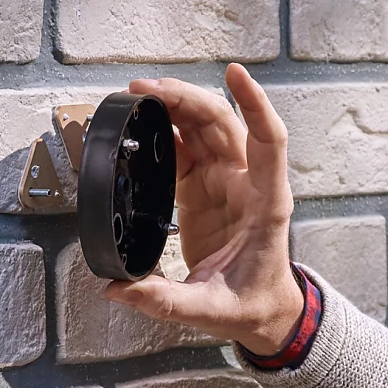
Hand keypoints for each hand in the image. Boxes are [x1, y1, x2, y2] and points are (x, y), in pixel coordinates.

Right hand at [103, 64, 303, 357]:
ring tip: (139, 95)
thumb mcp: (209, 312)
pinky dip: (169, 131)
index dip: (255, 104)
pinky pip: (189, 149)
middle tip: (146, 89)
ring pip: (206, 128)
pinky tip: (145, 122)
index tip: (235, 73)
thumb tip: (118, 288)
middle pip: (224, 123)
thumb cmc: (251, 306)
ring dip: (177, 106)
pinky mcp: (206, 189)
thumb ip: (164, 301)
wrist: (265, 313)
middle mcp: (248, 184)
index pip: (269, 141)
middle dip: (188, 98)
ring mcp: (227, 183)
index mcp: (264, 204)